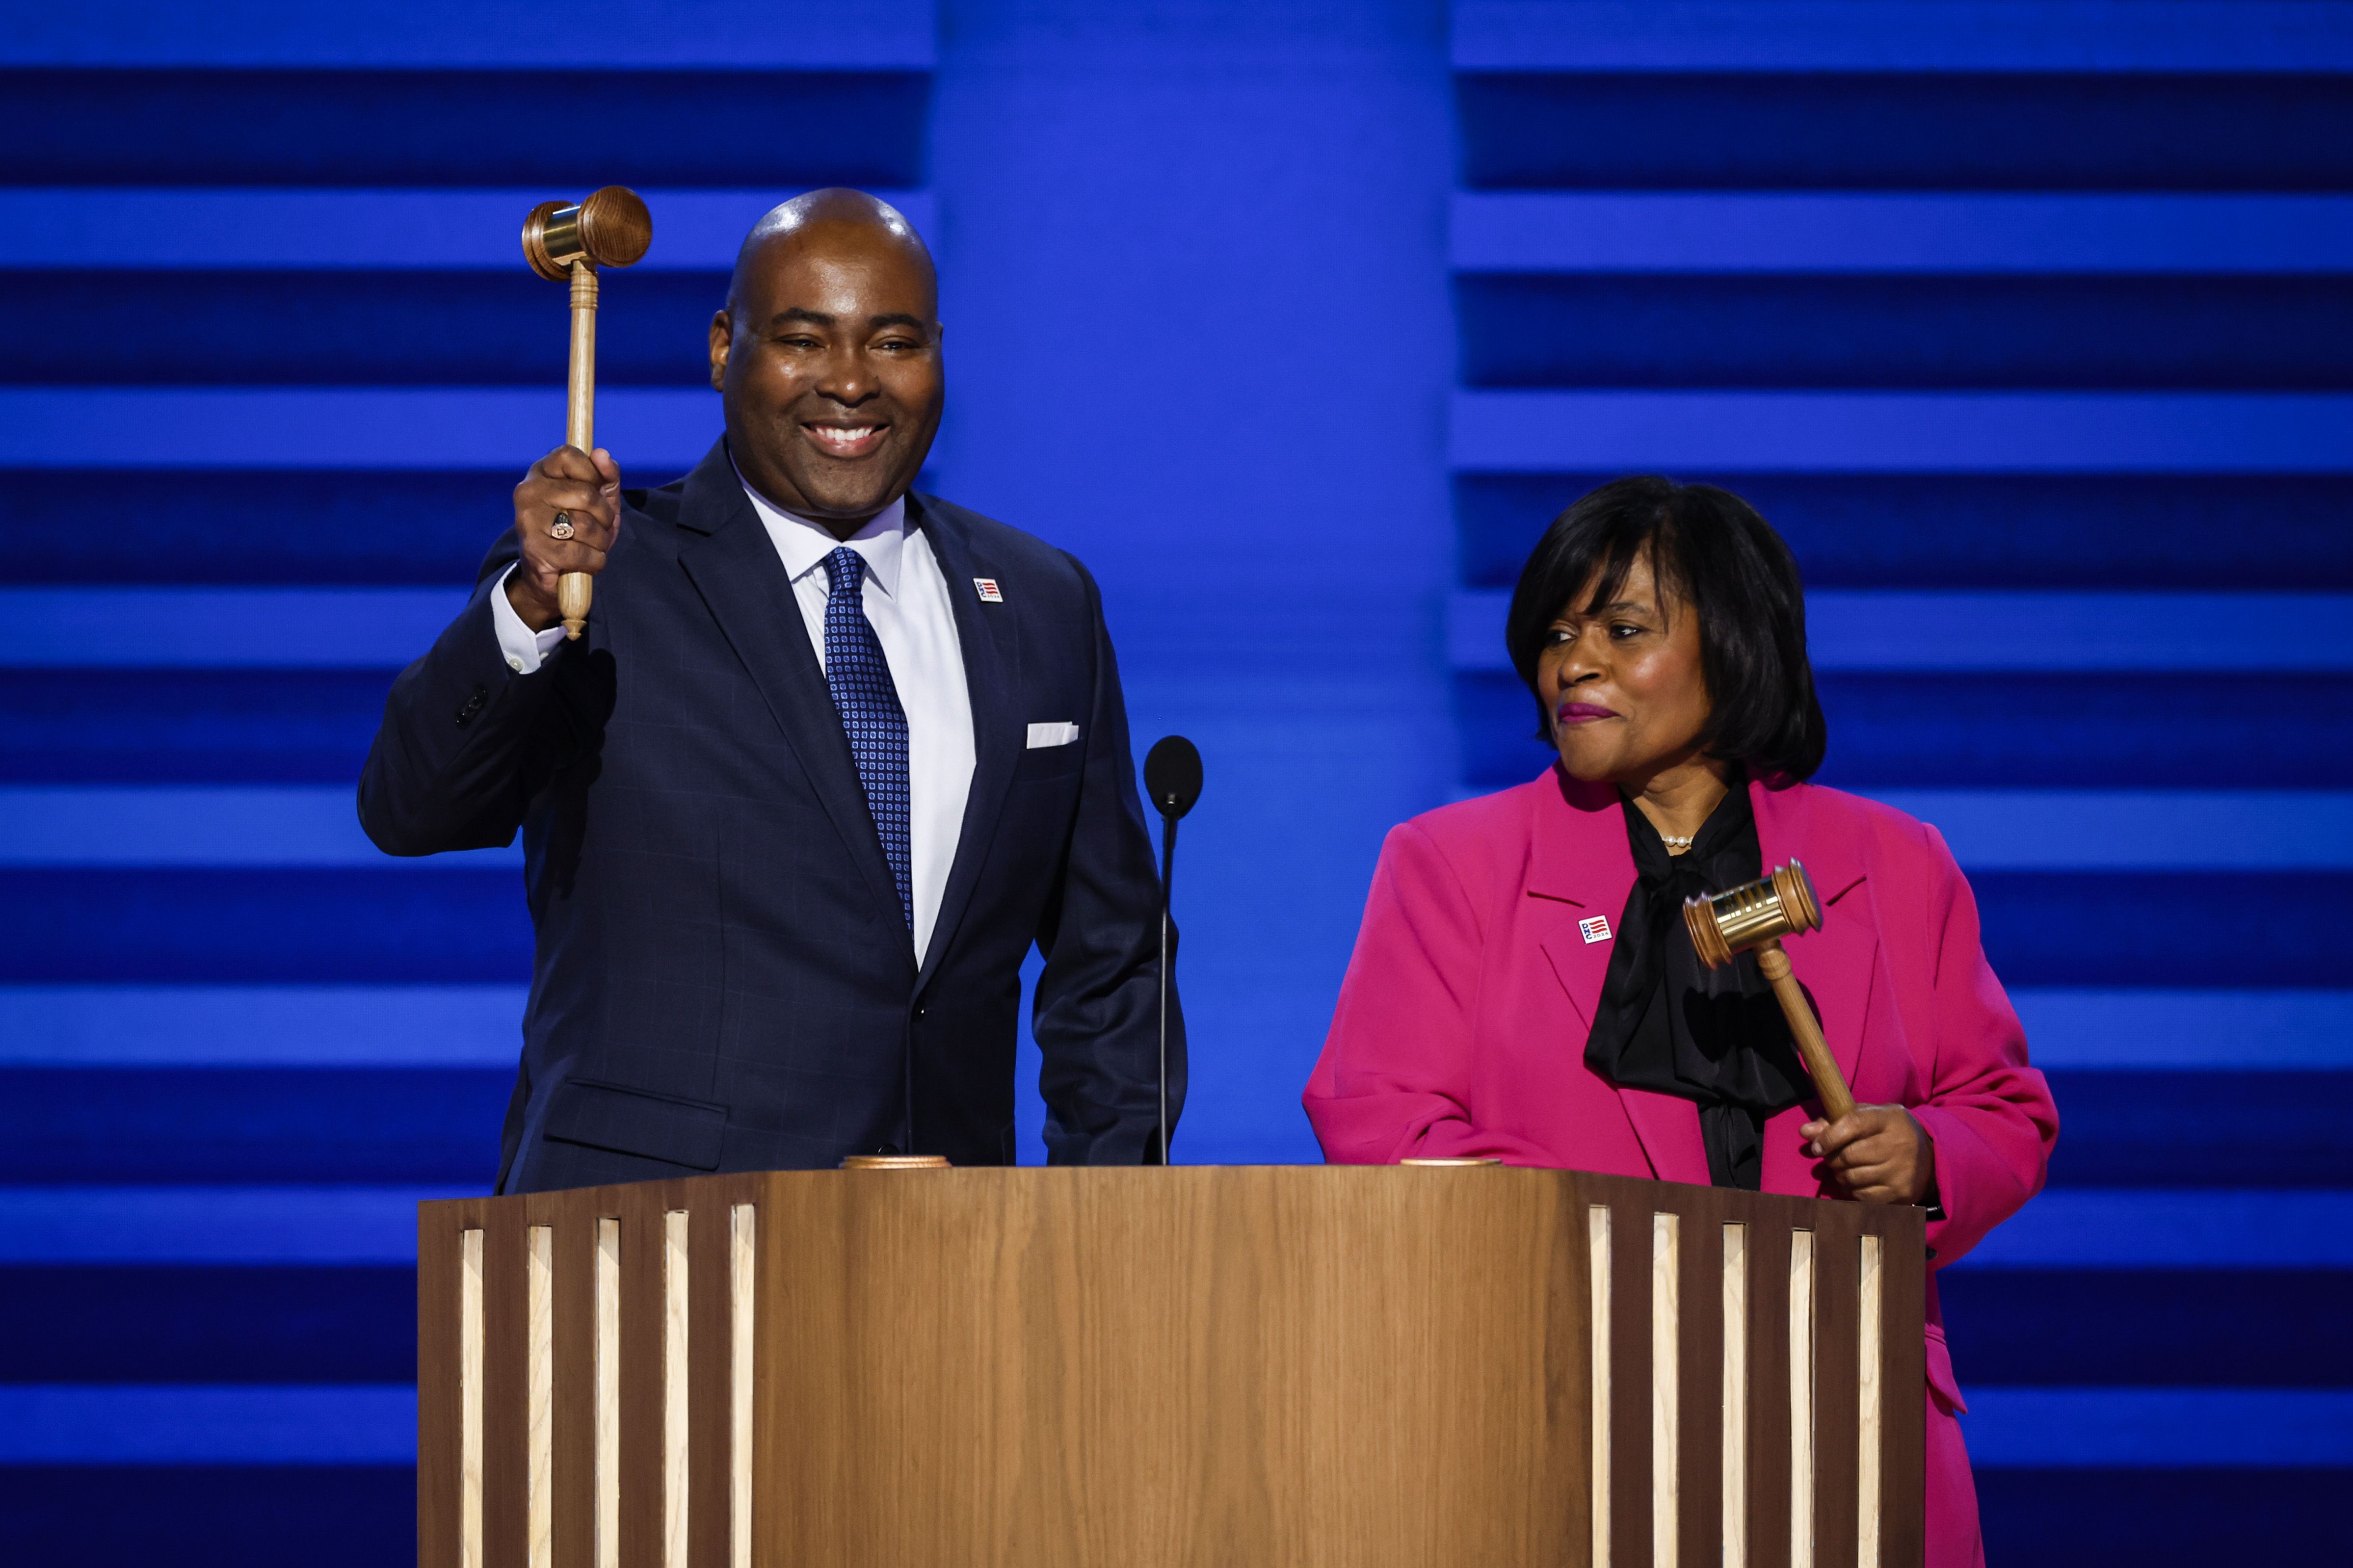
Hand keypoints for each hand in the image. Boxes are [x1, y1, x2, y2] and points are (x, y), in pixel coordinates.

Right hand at [507, 445, 621, 630]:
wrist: (554, 573)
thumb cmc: (579, 531)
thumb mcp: (600, 500)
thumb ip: (606, 476)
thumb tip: (602, 454)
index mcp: (541, 472)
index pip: (569, 455)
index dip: (592, 473)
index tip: (596, 489)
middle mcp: (528, 491)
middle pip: (585, 494)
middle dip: (604, 517)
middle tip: (600, 527)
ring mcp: (528, 520)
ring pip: (585, 525)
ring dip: (600, 541)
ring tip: (592, 545)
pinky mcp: (534, 549)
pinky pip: (580, 553)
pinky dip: (594, 560)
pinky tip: (587, 561)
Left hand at [1799, 1104, 1935, 1205]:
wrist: (1930, 1157)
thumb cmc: (1888, 1132)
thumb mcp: (1867, 1117)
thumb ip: (1835, 1121)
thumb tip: (1805, 1132)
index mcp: (1889, 1119)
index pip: (1853, 1123)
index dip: (1829, 1136)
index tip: (1817, 1146)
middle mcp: (1899, 1144)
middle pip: (1849, 1155)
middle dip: (1832, 1158)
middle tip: (1833, 1157)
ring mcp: (1901, 1171)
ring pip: (1852, 1177)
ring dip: (1840, 1174)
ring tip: (1845, 1168)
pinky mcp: (1901, 1193)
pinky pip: (1861, 1196)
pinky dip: (1852, 1190)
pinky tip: (1857, 1181)